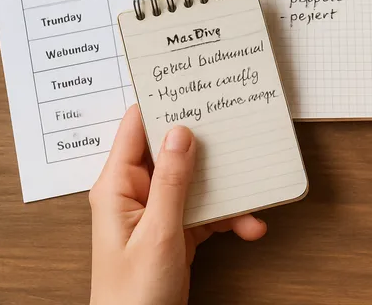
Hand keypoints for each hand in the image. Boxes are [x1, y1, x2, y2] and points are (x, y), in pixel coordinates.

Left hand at [89, 105, 266, 304]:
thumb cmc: (133, 294)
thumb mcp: (158, 233)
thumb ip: (171, 181)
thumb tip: (181, 132)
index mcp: (118, 185)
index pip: (136, 128)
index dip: (161, 104)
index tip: (192, 87)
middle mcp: (136, 192)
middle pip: (173, 152)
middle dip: (207, 146)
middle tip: (236, 131)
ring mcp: (157, 210)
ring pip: (196, 181)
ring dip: (226, 190)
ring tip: (254, 196)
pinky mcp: (176, 229)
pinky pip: (206, 210)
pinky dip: (229, 217)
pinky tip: (249, 226)